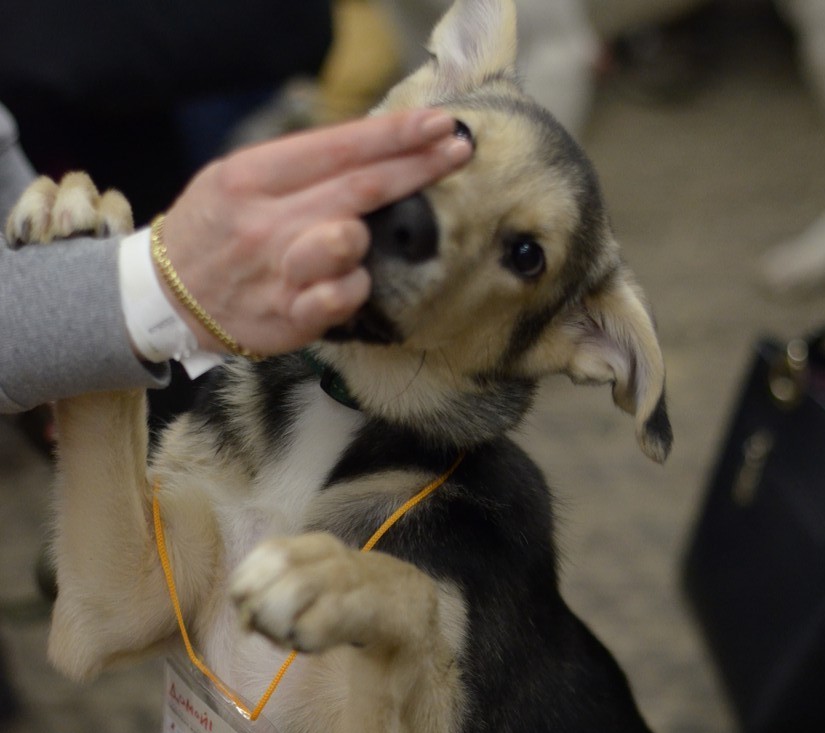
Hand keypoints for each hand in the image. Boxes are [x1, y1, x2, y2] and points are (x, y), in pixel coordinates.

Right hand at [157, 110, 471, 355]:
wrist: (166, 298)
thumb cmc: (216, 231)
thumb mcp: (237, 179)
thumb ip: (298, 167)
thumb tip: (370, 149)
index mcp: (251, 176)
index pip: (337, 147)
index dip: (394, 134)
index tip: (438, 123)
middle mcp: (265, 221)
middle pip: (358, 187)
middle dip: (416, 166)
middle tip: (457, 149)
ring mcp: (277, 272)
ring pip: (348, 240)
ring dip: (363, 237)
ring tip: (348, 241)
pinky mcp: (286, 318)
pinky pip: (342, 297)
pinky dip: (354, 289)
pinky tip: (342, 286)